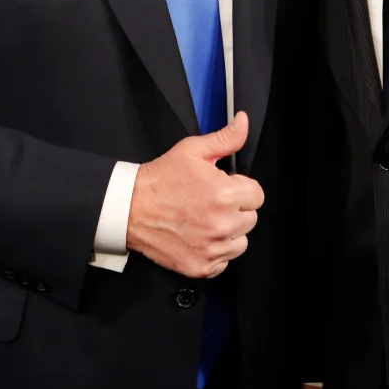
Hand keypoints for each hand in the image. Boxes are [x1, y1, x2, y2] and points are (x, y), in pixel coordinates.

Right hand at [126, 111, 263, 278]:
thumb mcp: (193, 150)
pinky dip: (216, 251)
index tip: (226, 186)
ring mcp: (211, 249)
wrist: (131, 207)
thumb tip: (244, 122)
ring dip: (229, 232)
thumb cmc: (162, 178)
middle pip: (251, 219)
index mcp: (224, 194)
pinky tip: (200, 237)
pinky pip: (224, 261)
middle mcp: (222, 224)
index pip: (257, 195)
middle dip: (236, 209)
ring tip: (207, 219)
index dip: (241, 188)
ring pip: (241, 242)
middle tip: (213, 201)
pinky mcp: (200, 267)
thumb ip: (225, 138)